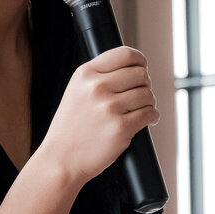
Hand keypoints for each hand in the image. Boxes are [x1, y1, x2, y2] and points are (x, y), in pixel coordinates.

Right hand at [39, 46, 158, 185]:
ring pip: (148, 94)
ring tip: (140, 110)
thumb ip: (99, 76)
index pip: (125, 54)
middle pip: (141, 74)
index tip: (142, 68)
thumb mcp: (76, 91)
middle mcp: (96, 87)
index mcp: (85, 74)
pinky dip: (152, 116)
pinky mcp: (120, 127)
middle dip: (145, 84)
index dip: (140, 60)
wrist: (62, 159)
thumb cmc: (71, 127)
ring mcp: (109, 107)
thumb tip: (135, 67)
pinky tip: (145, 120)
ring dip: (149, 102)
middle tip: (140, 95)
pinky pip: (150, 113)